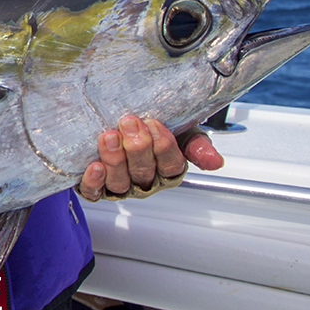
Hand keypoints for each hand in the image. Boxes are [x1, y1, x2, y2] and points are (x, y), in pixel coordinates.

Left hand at [77, 115, 223, 201]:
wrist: (117, 116)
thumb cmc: (149, 125)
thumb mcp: (180, 129)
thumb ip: (196, 144)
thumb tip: (215, 161)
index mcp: (167, 169)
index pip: (171, 165)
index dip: (164, 147)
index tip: (155, 124)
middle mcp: (145, 181)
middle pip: (144, 173)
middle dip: (137, 148)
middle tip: (129, 123)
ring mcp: (120, 186)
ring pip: (120, 183)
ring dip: (115, 160)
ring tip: (109, 137)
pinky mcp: (96, 187)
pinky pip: (95, 192)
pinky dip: (94, 182)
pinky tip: (94, 166)